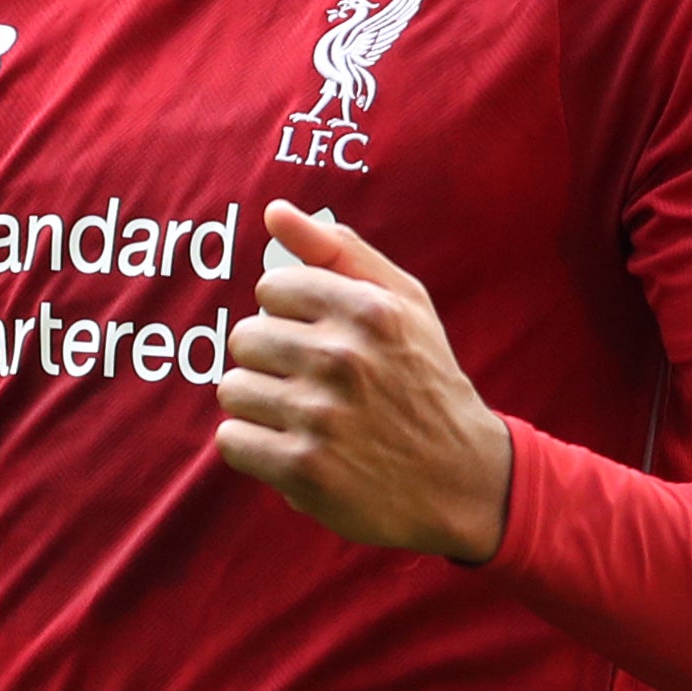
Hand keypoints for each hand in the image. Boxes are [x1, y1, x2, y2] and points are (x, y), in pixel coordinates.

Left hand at [208, 201, 513, 560]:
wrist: (460, 479)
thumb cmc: (422, 379)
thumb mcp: (402, 303)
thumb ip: (338, 250)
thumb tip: (274, 212)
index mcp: (368, 311)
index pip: (271, 288)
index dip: (291, 314)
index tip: (321, 337)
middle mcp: (343, 359)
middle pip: (245, 337)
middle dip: (273, 360)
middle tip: (314, 382)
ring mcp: (321, 417)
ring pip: (232, 389)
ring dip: (261, 404)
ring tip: (304, 416)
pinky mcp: (303, 470)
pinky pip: (232, 439)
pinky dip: (255, 446)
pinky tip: (294, 447)